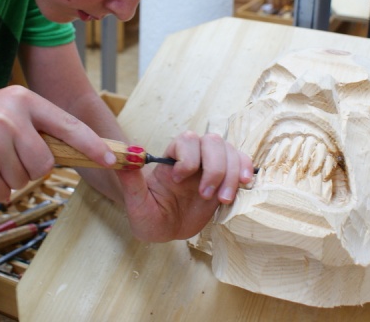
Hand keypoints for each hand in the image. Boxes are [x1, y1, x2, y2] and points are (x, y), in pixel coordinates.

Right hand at [0, 86, 115, 202]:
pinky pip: (3, 193)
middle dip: (31, 167)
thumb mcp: (6, 109)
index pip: (68, 125)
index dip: (91, 144)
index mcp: (23, 99)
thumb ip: (38, 126)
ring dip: (8, 178)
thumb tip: (80, 152)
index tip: (111, 159)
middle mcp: (10, 117)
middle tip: (6, 155)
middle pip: (45, 163)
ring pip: (24, 180)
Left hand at [114, 131, 253, 241]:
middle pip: (212, 141)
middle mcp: (193, 157)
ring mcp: (211, 165)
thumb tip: (125, 158)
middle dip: (213, 168)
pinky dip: (245, 169)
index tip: (178, 181)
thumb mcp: (137, 205)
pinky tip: (244, 185)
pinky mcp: (226, 177)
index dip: (187, 159)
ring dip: (230, 173)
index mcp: (171, 158)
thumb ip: (131, 183)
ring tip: (223, 199)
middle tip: (206, 195)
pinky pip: (241, 162)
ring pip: (229, 150)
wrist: (168, 229)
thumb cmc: (150, 217)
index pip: (186, 140)